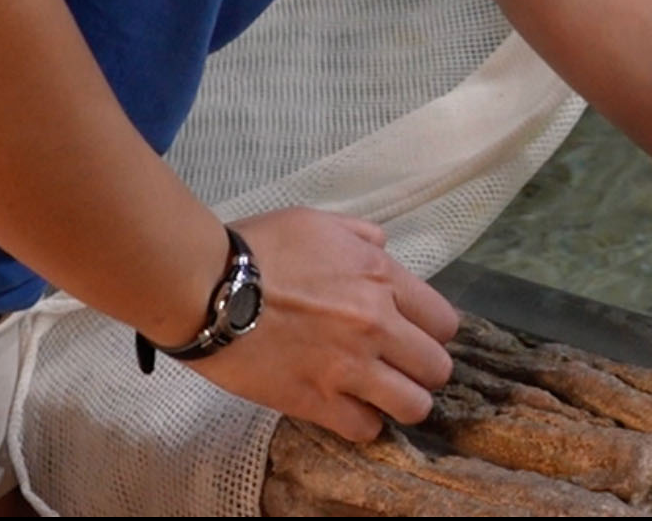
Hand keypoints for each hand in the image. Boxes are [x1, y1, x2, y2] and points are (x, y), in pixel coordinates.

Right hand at [181, 206, 460, 440]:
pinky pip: (364, 429)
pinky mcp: (316, 401)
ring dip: (403, 403)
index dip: (433, 333)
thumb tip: (381, 248)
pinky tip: (349, 411)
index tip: (416, 337)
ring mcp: (349, 366)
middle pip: (436, 367)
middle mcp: (377, 324)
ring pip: (413, 405)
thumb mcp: (320, 222)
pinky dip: (362, 424)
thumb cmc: (259, 248)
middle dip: (425, 371)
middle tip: (403, 371)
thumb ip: (361, 236)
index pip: (443, 321)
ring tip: (385, 398)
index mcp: (381, 277)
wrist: (207, 286)